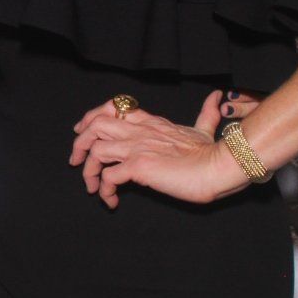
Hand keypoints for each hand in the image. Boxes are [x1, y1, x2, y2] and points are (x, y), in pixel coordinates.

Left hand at [69, 93, 250, 208]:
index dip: (93, 117)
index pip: (114, 108)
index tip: (83, 130)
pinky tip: (111, 200)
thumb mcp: (205, 129)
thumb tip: (217, 96)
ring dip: (88, 171)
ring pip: (95, 149)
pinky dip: (104, 189)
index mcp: (152, 122)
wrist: (221, 166)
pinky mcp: (139, 166)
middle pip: (95, 124)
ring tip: (94, 188)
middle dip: (80, 142)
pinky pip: (108, 176)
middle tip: (76, 161)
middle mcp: (140, 131)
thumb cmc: (213, 153)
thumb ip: (206, 114)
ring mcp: (138, 147)